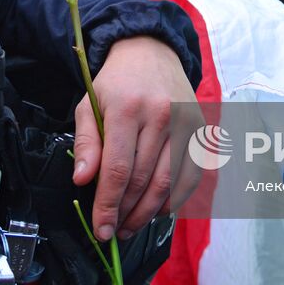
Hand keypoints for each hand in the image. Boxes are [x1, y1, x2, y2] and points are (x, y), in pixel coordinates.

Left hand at [72, 35, 202, 240]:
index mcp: (129, 108)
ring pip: (169, 184)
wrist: (152, 53)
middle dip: (125, 213)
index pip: (118, 169)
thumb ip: (87, 143)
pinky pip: (189, 177)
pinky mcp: (199, 131)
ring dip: (148, 213)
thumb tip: (83, 181)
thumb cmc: (116, 83)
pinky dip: (173, 200)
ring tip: (130, 226)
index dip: (108, 205)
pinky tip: (155, 210)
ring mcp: (185, 124)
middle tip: (112, 231)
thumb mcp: (90, 104)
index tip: (100, 229)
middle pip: (144, 180)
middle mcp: (162, 116)